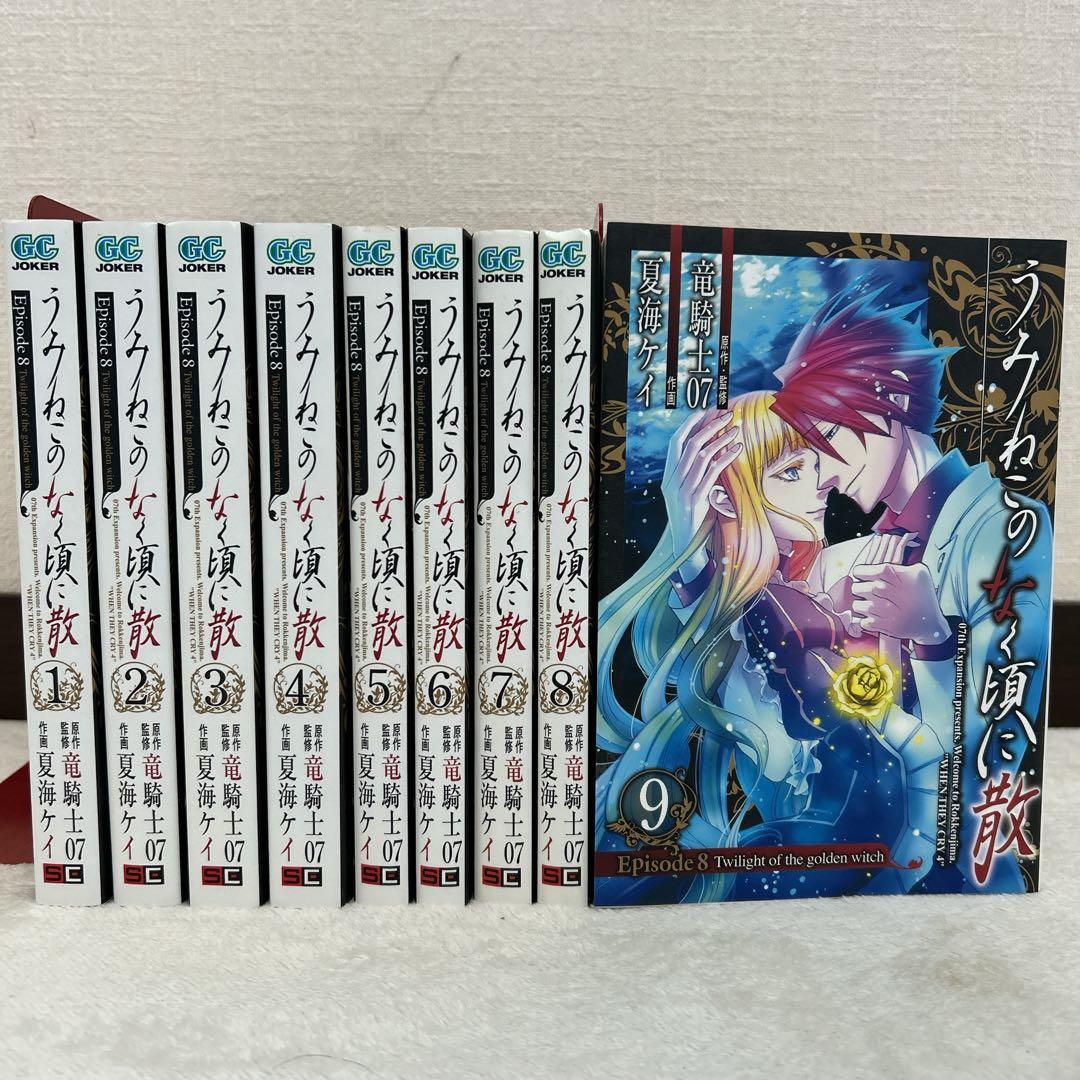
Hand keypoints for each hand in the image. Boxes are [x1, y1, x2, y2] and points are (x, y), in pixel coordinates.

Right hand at [661, 409, 741, 557]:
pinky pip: (712, 473)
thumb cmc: (692, 517)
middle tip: (727, 415)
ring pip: (702, 456)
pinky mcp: (695, 500)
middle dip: (710, 426)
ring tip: (736, 430)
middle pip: (691, 445)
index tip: (705, 411)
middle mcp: (672, 481)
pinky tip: (737, 449)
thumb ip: (693, 474)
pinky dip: (725, 458)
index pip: (676, 443)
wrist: (686, 545)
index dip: (689, 424)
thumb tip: (709, 450)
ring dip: (720, 439)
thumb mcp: (688, 493)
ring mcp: (682, 491)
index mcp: (668, 477)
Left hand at [850, 547, 950, 646]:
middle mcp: (885, 590)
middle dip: (860, 589)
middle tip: (869, 591)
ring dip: (862, 605)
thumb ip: (899, 563)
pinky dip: (867, 620)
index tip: (861, 575)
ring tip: (873, 604)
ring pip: (857, 605)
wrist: (930, 623)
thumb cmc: (924, 596)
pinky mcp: (882, 625)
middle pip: (857, 587)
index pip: (861, 570)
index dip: (860, 573)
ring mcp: (883, 609)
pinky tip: (877, 617)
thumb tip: (884, 555)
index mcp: (892, 575)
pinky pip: (862, 621)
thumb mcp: (919, 571)